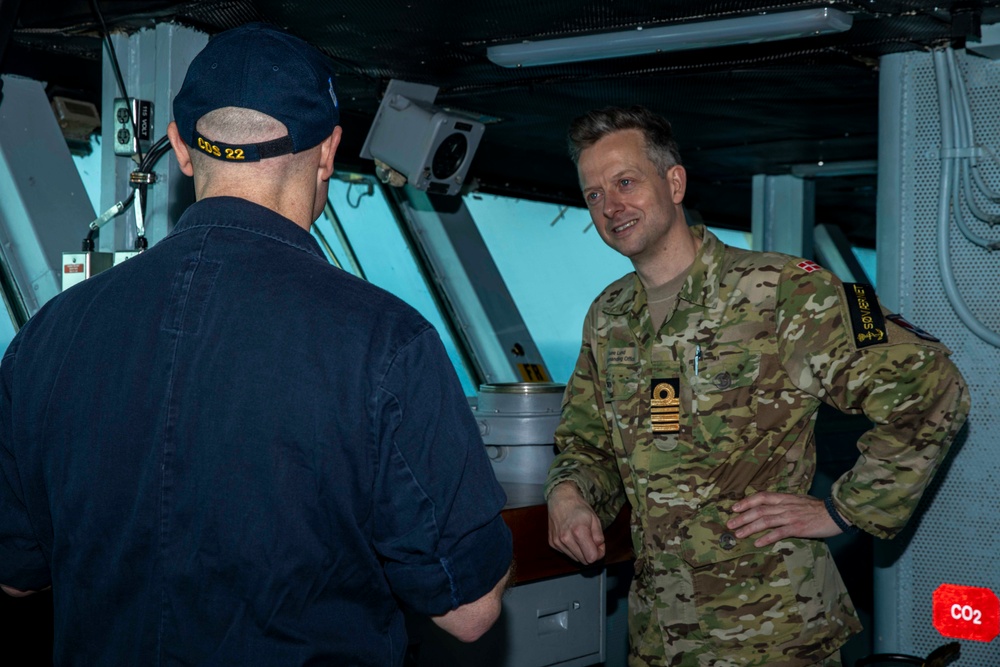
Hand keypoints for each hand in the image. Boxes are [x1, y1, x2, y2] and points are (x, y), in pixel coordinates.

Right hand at [547, 482, 605, 563]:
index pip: (592, 558)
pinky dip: (571, 548)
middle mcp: (566, 539)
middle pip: (584, 561)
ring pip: (575, 558)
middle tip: (591, 541)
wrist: (560, 499)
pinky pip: (566, 553)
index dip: (598, 553)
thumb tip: (598, 550)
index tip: (599, 545)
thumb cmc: (579, 507)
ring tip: (581, 538)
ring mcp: (557, 542)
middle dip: (590, 554)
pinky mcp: (552, 543)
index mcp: (579, 532)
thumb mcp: (595, 519)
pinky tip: (571, 537)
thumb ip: (599, 537)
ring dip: (581, 552)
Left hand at [727, 492, 845, 546]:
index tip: (734, 508)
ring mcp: (790, 517)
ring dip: (749, 528)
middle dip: (742, 517)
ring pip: (765, 521)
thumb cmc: (818, 508)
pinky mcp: (798, 528)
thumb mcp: (799, 500)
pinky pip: (779, 533)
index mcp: (785, 498)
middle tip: (730, 524)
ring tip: (738, 534)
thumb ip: (785, 503)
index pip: (761, 497)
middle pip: (759, 510)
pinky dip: (767, 538)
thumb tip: (772, 506)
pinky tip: (757, 543)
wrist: (836, 513)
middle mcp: (785, 506)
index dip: (746, 502)